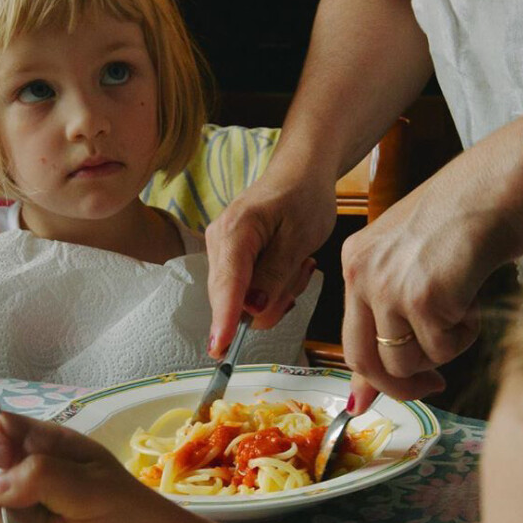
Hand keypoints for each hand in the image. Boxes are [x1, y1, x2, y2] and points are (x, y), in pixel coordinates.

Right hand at [204, 162, 336, 355]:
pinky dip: (271, 288)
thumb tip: (253, 310)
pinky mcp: (229, 261)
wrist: (300, 174)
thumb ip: (275, 275)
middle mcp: (218, 244)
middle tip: (301, 270)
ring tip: (298, 263)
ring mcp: (221, 253)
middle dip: (270, 301)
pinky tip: (288, 266)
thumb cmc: (304, 197)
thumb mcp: (300, 237)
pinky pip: (246, 292)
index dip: (224, 320)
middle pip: (234, 300)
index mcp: (234, 233)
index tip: (220, 348)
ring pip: (243, 300)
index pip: (227, 286)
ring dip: (275, 293)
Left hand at [340, 154, 522, 410]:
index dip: (372, 376)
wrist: (502, 185)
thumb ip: (389, 313)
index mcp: (355, 262)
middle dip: (400, 384)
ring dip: (441, 352)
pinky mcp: (424, 299)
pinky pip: (441, 349)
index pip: (350, 338)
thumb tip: (365, 391)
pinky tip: (475, 299)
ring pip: (405, 361)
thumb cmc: (467, 218)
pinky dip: (465, 334)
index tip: (395, 390)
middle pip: (365, 360)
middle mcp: (361, 275)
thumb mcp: (413, 260)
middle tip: (432, 386)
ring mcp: (389, 287)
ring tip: (463, 312)